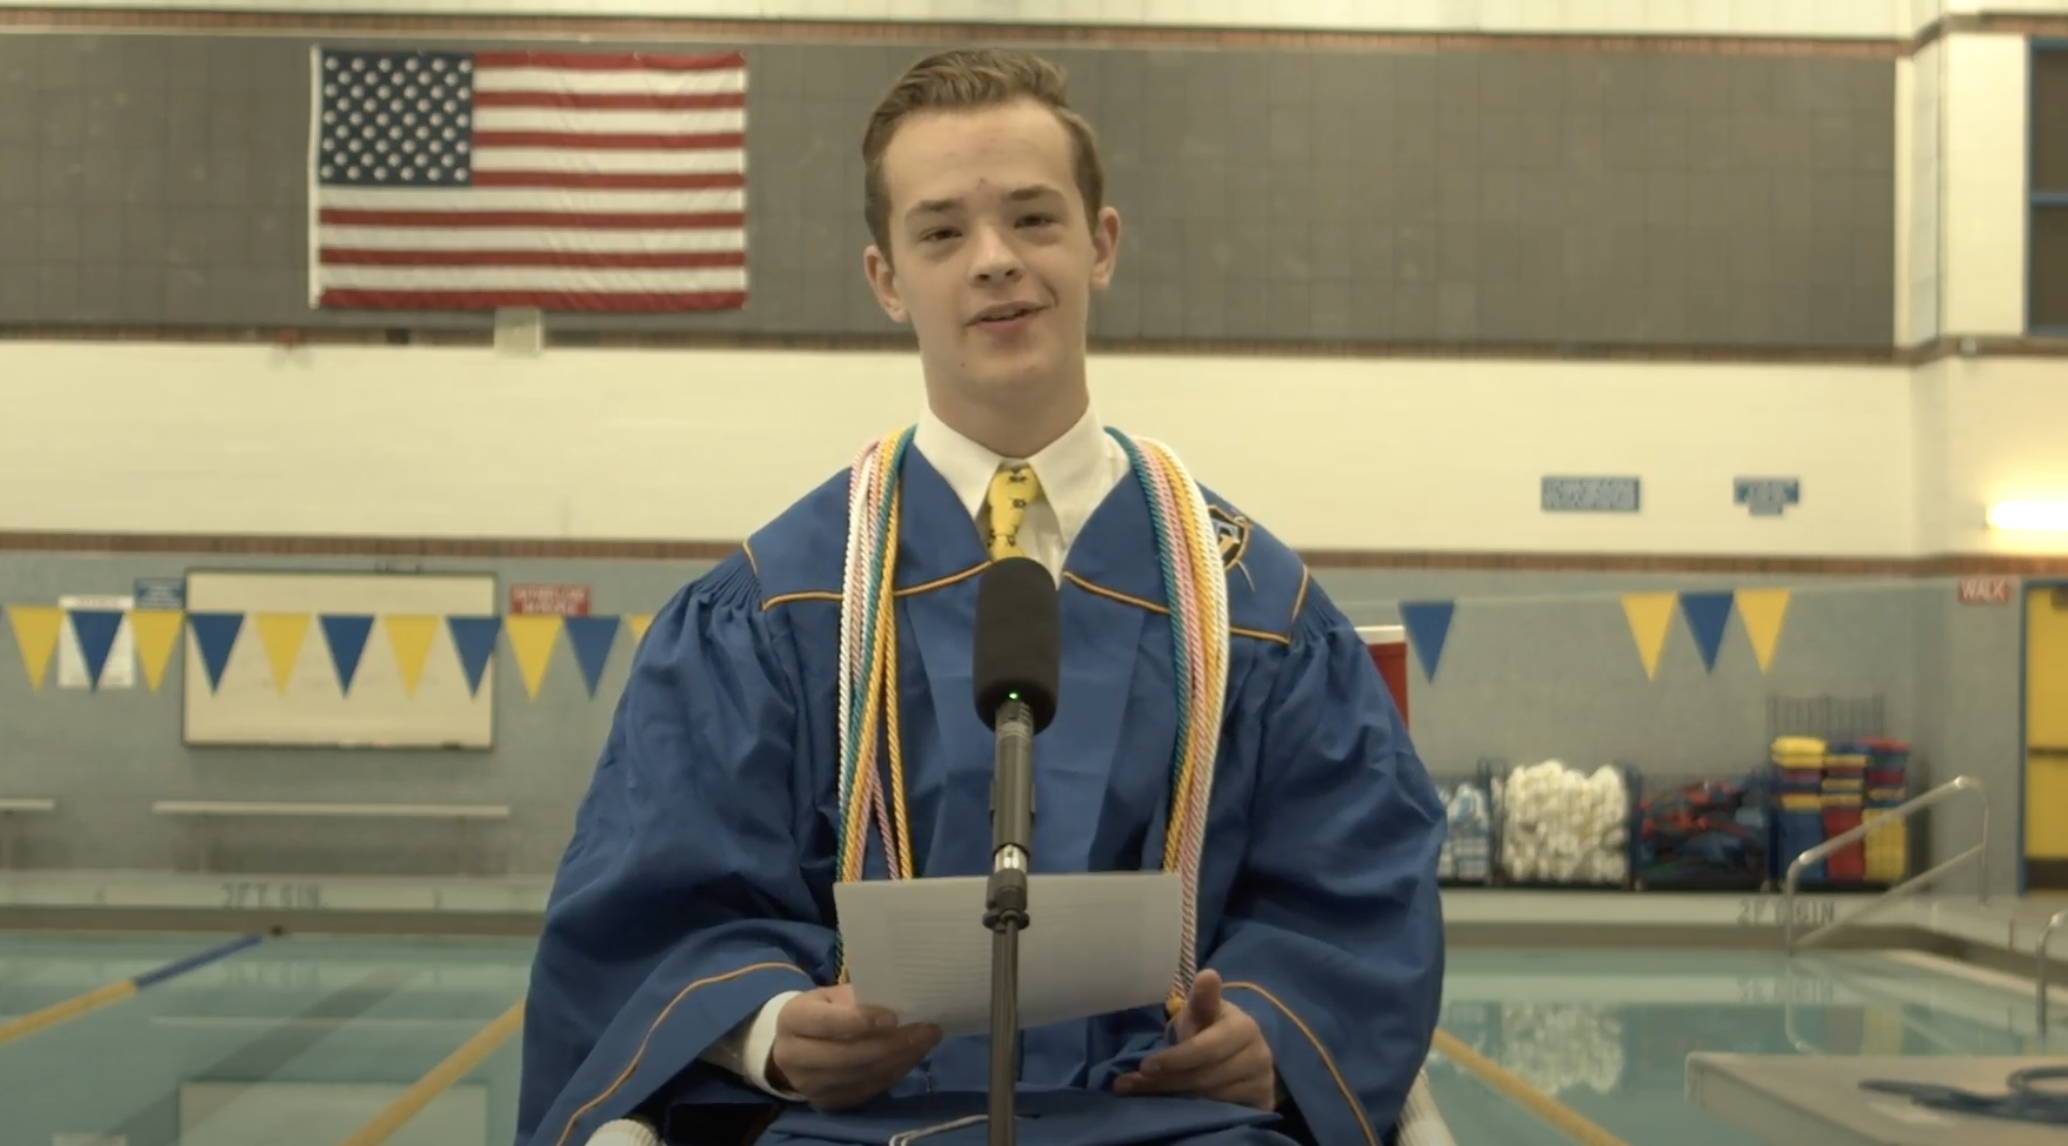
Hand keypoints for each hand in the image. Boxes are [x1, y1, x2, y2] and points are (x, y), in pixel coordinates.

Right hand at [767, 985, 941, 1110]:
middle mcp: (793, 1056)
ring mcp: (809, 1085)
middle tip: (926, 1030)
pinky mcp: (826, 1102)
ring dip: (899, 1059)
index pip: (826, 1022)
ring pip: (861, 1076)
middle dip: (891, 1044)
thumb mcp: (831, 996)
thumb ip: (858, 999)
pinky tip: (913, 1056)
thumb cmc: (821, 1011)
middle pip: (846, 1055)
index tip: (894, 1017)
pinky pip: (867, 1090)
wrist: (795, 1046)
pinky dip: (894, 1073)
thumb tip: (901, 1003)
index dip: (860, 1020)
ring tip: (927, 1041)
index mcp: (792, 1020)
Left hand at [1113, 970, 1276, 1110]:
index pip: (1205, 1048)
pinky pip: (1223, 1114)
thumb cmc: (1216, 1028)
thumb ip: (1201, 1001)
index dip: (1174, 1059)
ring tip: (1141, 1094)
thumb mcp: (1205, 1012)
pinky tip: (1173, 1108)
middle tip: (1128, 1085)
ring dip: (1173, 1098)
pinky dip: (1195, 1113)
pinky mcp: (1262, 1103)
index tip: (1144, 1066)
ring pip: (1210, 1099)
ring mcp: (1262, 1082)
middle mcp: (1259, 1055)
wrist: (1247, 1053)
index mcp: (1243, 1027)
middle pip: (1203, 1077)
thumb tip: (1207, 975)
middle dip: (1164, 1081)